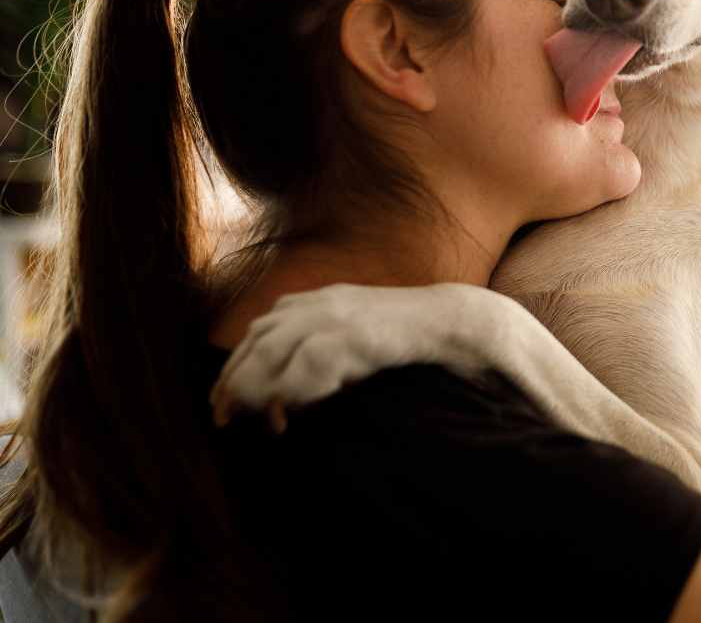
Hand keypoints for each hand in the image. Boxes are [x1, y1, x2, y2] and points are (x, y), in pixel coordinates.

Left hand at [209, 282, 512, 431]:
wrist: (458, 322)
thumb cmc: (408, 339)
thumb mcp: (355, 343)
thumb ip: (321, 358)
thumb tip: (285, 402)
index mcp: (318, 301)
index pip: (260, 330)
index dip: (238, 366)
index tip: (225, 400)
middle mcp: (321, 303)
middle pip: (258, 339)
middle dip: (236, 379)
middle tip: (224, 417)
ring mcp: (338, 316)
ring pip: (273, 348)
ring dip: (254, 385)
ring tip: (248, 417)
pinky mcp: (356, 334)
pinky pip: (310, 362)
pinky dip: (292, 387)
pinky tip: (287, 411)